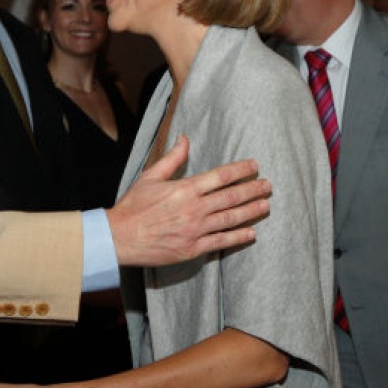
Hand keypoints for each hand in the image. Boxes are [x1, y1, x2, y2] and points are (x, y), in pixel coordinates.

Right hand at [107, 137, 269, 267]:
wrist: (119, 237)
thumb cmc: (133, 206)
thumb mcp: (150, 176)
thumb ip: (172, 159)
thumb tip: (185, 138)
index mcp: (185, 189)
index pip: (221, 176)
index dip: (240, 170)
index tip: (254, 166)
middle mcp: (194, 209)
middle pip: (231, 197)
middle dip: (252, 190)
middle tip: (268, 185)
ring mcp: (195, 230)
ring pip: (230, 219)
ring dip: (250, 211)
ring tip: (266, 205)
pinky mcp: (192, 249)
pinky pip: (221, 242)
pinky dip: (237, 237)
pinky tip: (251, 233)